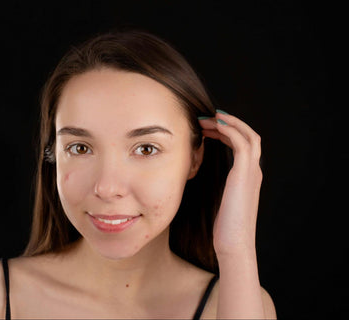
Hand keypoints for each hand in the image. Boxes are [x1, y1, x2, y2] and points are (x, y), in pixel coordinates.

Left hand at [198, 110, 262, 256]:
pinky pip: (242, 143)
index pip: (242, 144)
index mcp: (247, 176)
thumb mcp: (219, 200)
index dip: (225, 132)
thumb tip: (198, 176)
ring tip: (207, 118)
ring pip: (248, 135)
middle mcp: (253, 171)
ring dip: (228, 123)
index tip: (206, 128)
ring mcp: (251, 172)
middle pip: (248, 135)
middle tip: (205, 118)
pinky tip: (215, 126)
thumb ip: (216, 186)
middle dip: (227, 123)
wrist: (234, 244)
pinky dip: (231, 131)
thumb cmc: (224, 227)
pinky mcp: (245, 174)